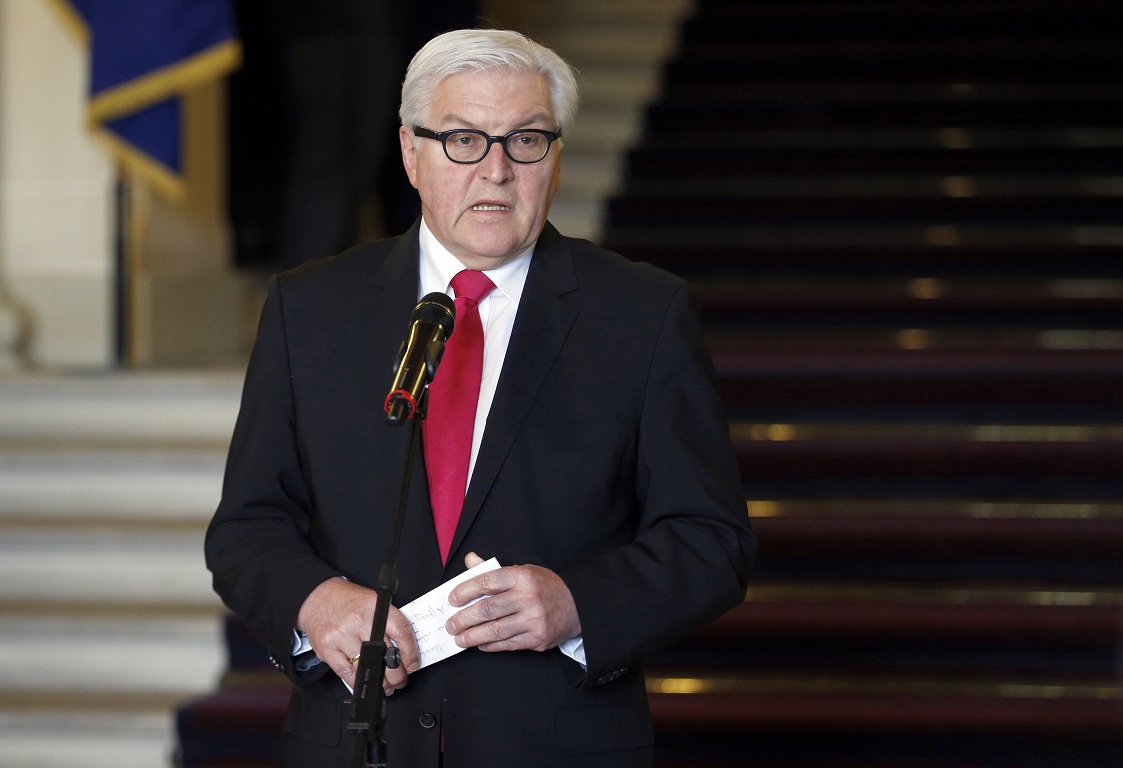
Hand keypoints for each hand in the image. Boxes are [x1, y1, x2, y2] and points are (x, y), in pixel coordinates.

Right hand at [296, 577, 419, 694]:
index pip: (401, 632)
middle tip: (400, 680)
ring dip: (379, 682)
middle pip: (385, 654)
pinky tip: (365, 682)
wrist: (317, 597)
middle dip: (396, 674)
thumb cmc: (349, 601)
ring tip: (385, 686)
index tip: (413, 664)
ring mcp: (342, 636)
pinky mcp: (327, 649)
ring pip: (367, 666)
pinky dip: (358, 681)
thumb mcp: (374, 602)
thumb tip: (405, 651)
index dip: (410, 653)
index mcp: (375, 607)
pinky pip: (347, 673)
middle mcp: (359, 620)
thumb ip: (388, 623)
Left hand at [445, 552, 581, 652]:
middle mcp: (528, 598)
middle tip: (450, 624)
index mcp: (522, 577)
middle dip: (463, 619)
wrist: (578, 605)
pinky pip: (507, 644)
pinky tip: (479, 644)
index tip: (452, 599)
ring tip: (459, 639)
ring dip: (471, 636)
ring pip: (494, 630)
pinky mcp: (537, 639)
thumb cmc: (544, 586)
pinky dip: (489, 645)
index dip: (465, 591)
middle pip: (487, 609)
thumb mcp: (523, 571)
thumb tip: (470, 559)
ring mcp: (534, 620)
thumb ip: (493, 569)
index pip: (486, 582)